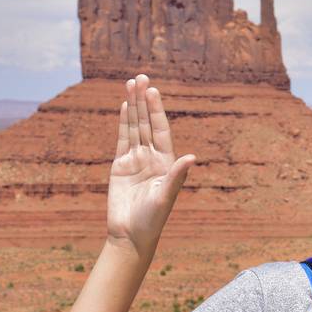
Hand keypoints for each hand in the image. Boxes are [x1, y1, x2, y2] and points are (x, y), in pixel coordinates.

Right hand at [105, 74, 195, 257]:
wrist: (131, 235)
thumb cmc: (153, 219)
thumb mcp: (166, 196)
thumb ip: (176, 176)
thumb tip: (192, 156)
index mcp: (167, 162)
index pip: (161, 129)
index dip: (157, 110)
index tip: (153, 91)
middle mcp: (152, 157)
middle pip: (147, 123)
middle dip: (144, 101)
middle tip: (141, 77)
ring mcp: (135, 160)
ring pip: (134, 127)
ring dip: (132, 106)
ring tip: (130, 83)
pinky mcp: (120, 166)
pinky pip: (122, 139)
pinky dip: (123, 123)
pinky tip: (123, 106)